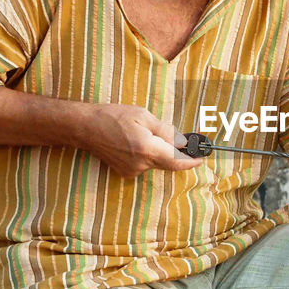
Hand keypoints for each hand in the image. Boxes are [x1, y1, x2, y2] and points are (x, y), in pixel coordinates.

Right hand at [80, 104, 202, 176]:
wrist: (86, 128)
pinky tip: (137, 142)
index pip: (176, 160)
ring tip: (146, 134)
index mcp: (146, 148)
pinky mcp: (126, 173)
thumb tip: (183, 141)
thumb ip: (165, 131)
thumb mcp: (143, 116)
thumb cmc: (114, 117)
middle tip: (187, 144)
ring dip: (161, 152)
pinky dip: (149, 155)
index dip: (191, 160)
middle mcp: (140, 164)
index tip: (202, 157)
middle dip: (178, 154)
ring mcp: (132, 171)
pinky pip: (146, 164)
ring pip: (157, 163)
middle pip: (169, 163)